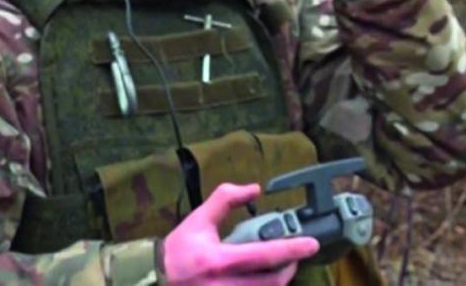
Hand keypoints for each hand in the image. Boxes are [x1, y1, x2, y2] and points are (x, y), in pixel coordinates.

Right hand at [162, 182, 318, 285]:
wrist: (153, 279)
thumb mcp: (199, 220)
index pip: (264, 255)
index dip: (292, 249)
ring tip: (281, 268)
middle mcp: (225, 285)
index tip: (312, 244)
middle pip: (272, 282)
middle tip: (294, 256)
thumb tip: (254, 189)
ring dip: (278, 281)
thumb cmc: (178, 250)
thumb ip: (226, 200)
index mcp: (219, 261)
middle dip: (289, 269)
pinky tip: (263, 279)